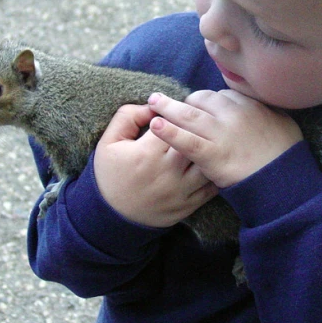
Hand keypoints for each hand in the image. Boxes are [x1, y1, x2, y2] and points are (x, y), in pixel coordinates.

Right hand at [93, 104, 218, 227]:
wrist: (110, 217)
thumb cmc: (109, 174)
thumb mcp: (109, 141)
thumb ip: (128, 116)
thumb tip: (154, 106)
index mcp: (147, 152)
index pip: (175, 122)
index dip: (177, 114)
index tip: (174, 114)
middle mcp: (167, 171)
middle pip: (195, 141)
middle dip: (196, 131)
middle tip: (193, 127)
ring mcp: (180, 190)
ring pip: (208, 163)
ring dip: (208, 152)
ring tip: (205, 143)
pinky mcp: (188, 205)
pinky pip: (211, 187)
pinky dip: (212, 174)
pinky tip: (208, 164)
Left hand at [148, 90, 302, 187]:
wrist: (285, 181)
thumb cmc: (287, 155)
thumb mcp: (284, 123)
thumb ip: (268, 112)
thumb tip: (262, 107)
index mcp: (250, 105)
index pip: (220, 96)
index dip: (207, 102)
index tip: (200, 108)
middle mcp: (233, 114)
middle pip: (200, 100)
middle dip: (184, 102)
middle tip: (170, 104)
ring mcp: (221, 133)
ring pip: (188, 115)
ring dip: (167, 107)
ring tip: (153, 102)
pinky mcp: (211, 154)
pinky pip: (186, 140)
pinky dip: (169, 132)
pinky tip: (155, 125)